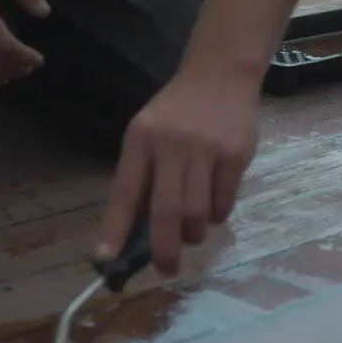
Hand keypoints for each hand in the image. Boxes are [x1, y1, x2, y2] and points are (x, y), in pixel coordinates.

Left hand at [96, 67, 260, 275]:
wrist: (221, 73)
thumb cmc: (177, 111)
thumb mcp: (148, 132)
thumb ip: (142, 176)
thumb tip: (135, 233)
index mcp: (141, 139)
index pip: (125, 192)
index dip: (115, 228)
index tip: (105, 259)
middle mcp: (171, 144)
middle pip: (166, 212)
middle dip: (164, 250)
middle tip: (166, 268)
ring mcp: (206, 150)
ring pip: (197, 214)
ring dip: (193, 233)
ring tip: (192, 231)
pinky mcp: (236, 155)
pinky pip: (224, 204)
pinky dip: (217, 215)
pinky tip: (213, 205)